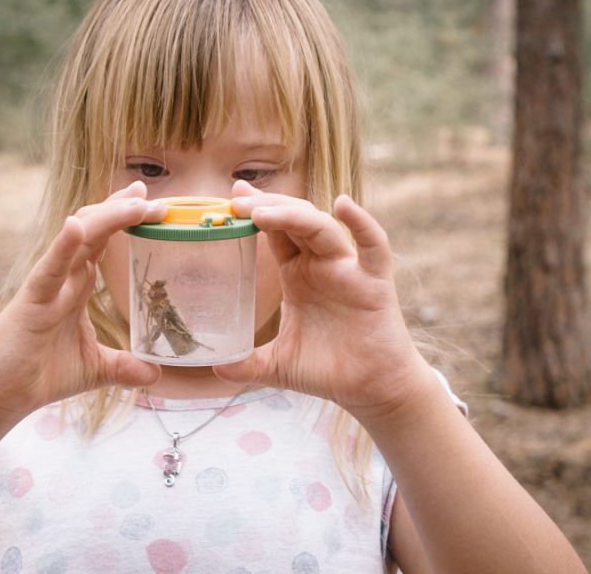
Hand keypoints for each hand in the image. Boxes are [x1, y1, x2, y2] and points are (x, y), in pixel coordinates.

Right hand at [0, 181, 165, 422]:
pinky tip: (76, 227)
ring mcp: (47, 286)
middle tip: (154, 198)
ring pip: (78, 240)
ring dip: (107, 218)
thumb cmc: (37, 374)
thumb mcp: (94, 368)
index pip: (103, 242)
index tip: (153, 203)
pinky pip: (49, 269)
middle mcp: (63, 278)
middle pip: (95, 230)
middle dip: (124, 211)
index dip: (125, 219)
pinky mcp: (31, 301)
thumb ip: (124, 366)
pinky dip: (62, 246)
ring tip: (136, 203)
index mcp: (76, 287)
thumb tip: (157, 374)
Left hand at [213, 181, 434, 418]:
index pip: (274, 232)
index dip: (254, 212)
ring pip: (321, 228)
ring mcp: (349, 270)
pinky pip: (373, 246)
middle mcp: (321, 265)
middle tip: (236, 201)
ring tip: (261, 213)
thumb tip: (215, 369)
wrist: (371, 390)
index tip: (230, 199)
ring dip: (292, 216)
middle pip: (294, 220)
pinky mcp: (375, 282)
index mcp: (298, 275)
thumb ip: (247, 364)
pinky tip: (343, 205)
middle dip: (266, 206)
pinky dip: (362, 223)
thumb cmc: (329, 371)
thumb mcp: (278, 365)